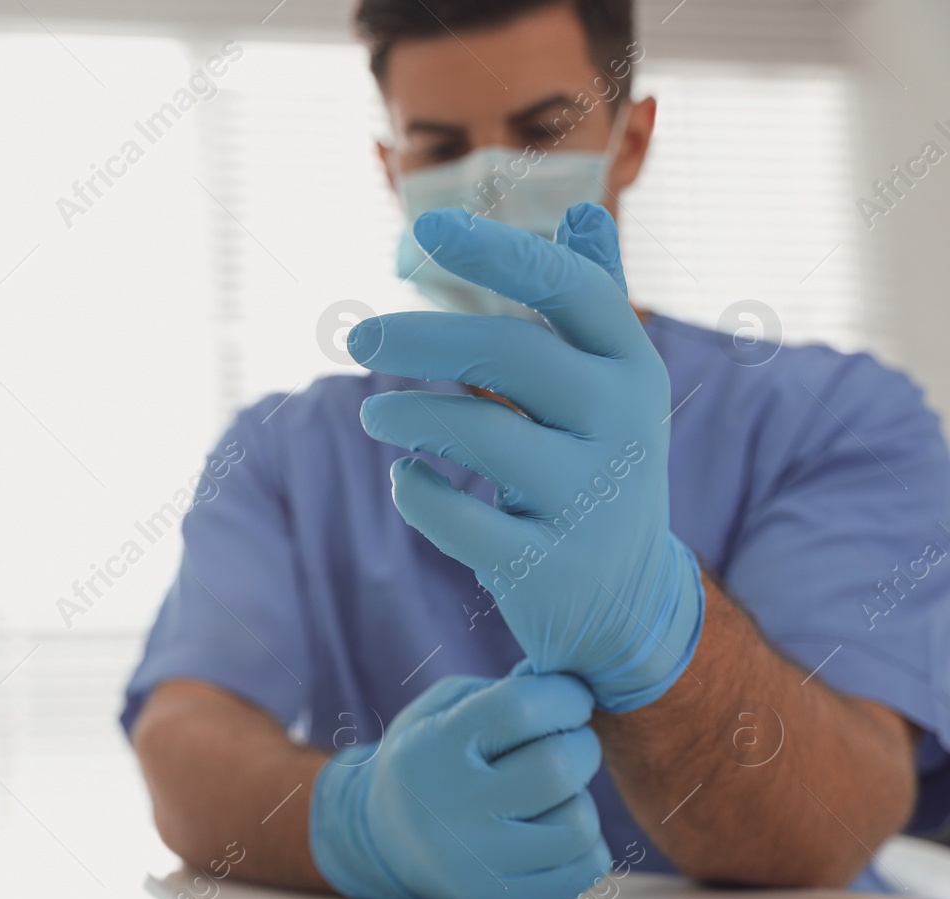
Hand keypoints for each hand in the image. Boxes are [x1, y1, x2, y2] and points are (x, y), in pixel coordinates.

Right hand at [310, 670, 609, 898]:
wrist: (384, 840)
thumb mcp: (442, 710)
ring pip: (579, 823)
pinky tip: (553, 828)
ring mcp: (476, 861)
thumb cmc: (429, 759)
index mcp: (435, 747)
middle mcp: (453, 806)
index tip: (569, 699)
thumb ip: (503, 689)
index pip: (522, 707)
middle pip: (559, 767)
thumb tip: (569, 679)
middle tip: (565, 744)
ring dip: (578, 799)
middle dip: (579, 745)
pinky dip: (584, 844)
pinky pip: (585, 870)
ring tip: (552, 793)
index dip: (564, 695)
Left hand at [349, 203, 703, 711]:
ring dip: (408, 417)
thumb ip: (593, 299)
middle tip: (355, 339)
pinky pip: (461, 520)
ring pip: (482, 434)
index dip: (498, 252)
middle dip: (420, 339)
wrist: (626, 600)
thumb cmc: (595, 462)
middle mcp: (623, 427)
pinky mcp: (547, 564)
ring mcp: (589, 500)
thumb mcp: (610, 383)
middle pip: (512, 354)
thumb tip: (581, 210)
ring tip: (374, 416)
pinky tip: (407, 479)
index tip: (422, 228)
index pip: (572, 290)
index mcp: (631, 367)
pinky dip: (418, 494)